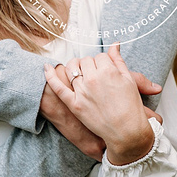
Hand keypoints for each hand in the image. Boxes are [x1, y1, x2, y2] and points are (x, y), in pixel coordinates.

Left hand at [44, 44, 155, 164]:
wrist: (126, 131)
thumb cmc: (131, 106)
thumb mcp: (129, 80)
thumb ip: (118, 60)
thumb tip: (114, 44)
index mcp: (108, 71)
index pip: (100, 56)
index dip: (104, 63)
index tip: (107, 71)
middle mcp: (93, 79)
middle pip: (85, 61)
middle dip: (90, 65)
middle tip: (97, 76)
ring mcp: (82, 91)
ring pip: (71, 69)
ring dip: (75, 67)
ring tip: (80, 73)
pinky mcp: (74, 104)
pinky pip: (58, 87)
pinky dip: (50, 76)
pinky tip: (46, 67)